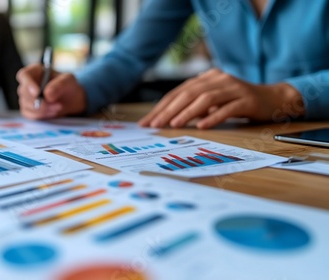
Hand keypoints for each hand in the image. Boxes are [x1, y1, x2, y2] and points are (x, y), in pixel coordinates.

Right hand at [16, 64, 86, 119]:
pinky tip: (53, 112)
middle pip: (24, 92)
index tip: (37, 93)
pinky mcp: (28, 109)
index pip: (24, 75)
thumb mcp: (69, 81)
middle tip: (57, 104)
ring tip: (58, 107)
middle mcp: (27, 83)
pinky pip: (29, 114)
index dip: (28, 84)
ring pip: (26, 105)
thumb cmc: (67, 86)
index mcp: (35, 71)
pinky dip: (42, 115)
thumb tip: (47, 94)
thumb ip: (60, 84)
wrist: (71, 100)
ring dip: (43, 109)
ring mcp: (26, 97)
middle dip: (40, 101)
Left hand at [139, 68, 304, 128]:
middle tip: (155, 124)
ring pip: (206, 99)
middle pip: (189, 94)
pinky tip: (202, 126)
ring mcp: (234, 88)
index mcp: (207, 78)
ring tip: (173, 125)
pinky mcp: (247, 100)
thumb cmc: (237, 103)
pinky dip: (213, 116)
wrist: (273, 99)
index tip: (147, 121)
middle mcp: (218, 79)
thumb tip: (167, 119)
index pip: (179, 92)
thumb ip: (194, 107)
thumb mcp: (213, 102)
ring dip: (187, 113)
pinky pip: (228, 108)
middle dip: (169, 110)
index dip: (161, 106)